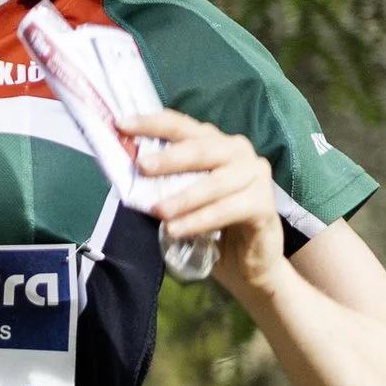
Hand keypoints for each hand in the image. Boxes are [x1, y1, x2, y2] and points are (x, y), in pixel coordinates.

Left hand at [118, 105, 286, 300]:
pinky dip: (200, 220)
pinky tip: (177, 230)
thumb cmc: (210, 224)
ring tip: (158, 211)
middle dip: (170, 157)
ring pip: (215, 182)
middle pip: (201, 148)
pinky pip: (228, 210)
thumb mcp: (183, 197)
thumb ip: (164, 182)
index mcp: (214, 142)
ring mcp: (255, 175)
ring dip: (184, 197)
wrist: (247, 261)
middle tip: (142, 166)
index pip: (182, 126)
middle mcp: (237, 151)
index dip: (152, 123)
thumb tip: (126, 175)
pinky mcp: (263, 204)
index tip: (122, 125)